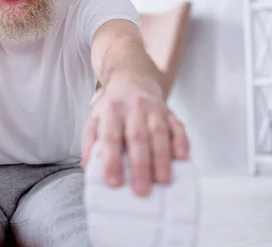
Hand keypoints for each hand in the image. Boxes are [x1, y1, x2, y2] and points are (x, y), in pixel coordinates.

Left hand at [81, 77, 189, 195]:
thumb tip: (89, 168)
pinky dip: (181, 143)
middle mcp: (133, 108)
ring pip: (159, 133)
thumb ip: (90, 142)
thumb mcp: (95, 119)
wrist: (133, 79)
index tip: (113, 182)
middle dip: (140, 165)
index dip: (111, 160)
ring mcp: (154, 109)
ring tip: (163, 181)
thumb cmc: (112, 107)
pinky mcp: (170, 112)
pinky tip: (182, 159)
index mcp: (111, 111)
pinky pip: (178, 127)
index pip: (110, 136)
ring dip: (162, 158)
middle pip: (137, 137)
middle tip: (141, 190)